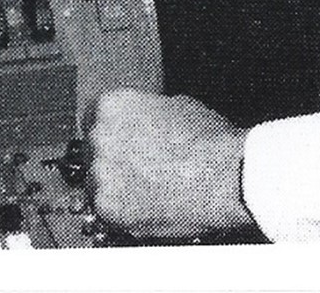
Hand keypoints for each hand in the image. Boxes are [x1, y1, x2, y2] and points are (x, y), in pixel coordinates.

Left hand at [88, 89, 252, 240]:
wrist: (227, 176)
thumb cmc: (210, 143)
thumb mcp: (176, 107)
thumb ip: (147, 113)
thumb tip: (144, 123)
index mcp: (111, 106)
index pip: (94, 119)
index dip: (111, 135)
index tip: (120, 146)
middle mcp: (99, 136)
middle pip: (92, 150)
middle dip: (113, 161)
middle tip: (140, 171)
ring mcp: (100, 172)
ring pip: (96, 182)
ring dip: (116, 187)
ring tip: (149, 191)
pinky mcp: (108, 206)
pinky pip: (105, 211)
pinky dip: (123, 213)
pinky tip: (147, 207)